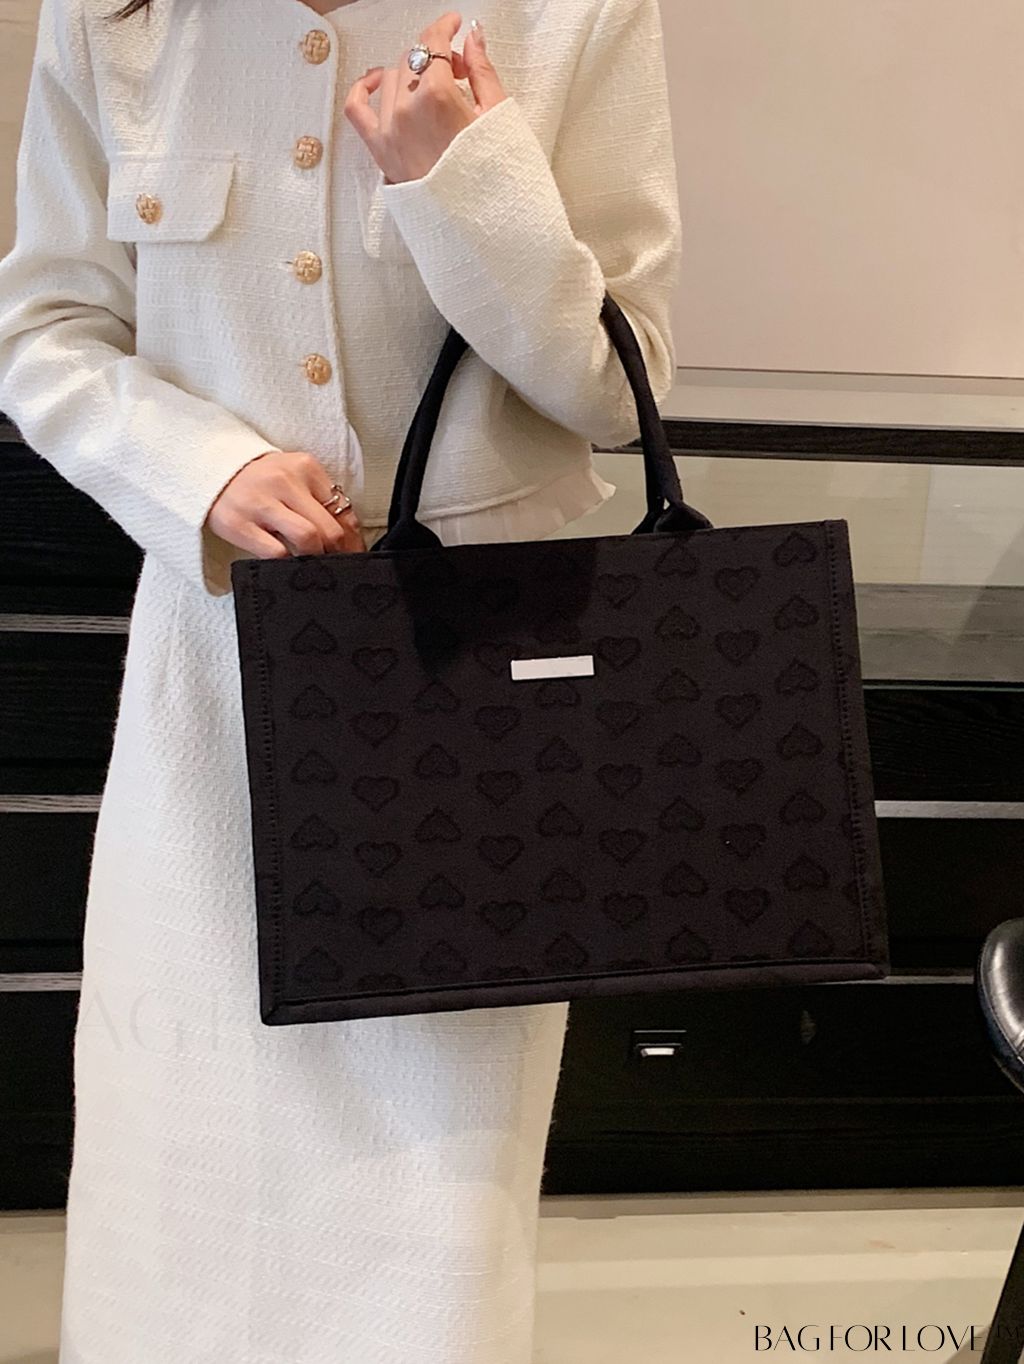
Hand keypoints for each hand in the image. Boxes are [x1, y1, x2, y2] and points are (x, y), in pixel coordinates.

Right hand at [206, 450, 365, 560]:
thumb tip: (349, 537)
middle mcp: (283, 481)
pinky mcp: (239, 524)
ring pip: (307, 539)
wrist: (210, 473)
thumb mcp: (293, 478)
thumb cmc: (259, 481)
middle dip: (338, 552)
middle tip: (336, 564)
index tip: (353, 553)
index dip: (352, 538)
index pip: (342, 508)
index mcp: (304, 467)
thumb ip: (319, 500)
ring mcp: (260, 503)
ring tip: (313, 564)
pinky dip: (288, 563)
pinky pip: (276, 553)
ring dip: (315, 558)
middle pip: (329, 527)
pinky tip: (289, 564)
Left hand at [344, 12, 507, 185]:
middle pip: (413, 59)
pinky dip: (363, 88)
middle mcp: (407, 111)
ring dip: (411, 73)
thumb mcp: (497, 116)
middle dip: (435, 55)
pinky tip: (376, 80)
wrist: (481, 226)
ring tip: (433, 88)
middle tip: (459, 71)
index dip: (444, 27)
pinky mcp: (381, 151)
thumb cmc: (494, 178)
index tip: (453, 25)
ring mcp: (390, 131)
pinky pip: (357, 108)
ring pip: (391, 78)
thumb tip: (473, 37)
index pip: (432, 43)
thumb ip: (481, 69)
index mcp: (437, 97)